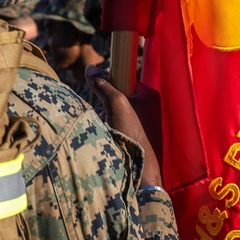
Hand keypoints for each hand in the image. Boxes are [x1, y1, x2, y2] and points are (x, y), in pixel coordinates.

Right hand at [86, 70, 162, 184]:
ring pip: (113, 114)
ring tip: (108, 131)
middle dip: (104, 107)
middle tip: (105, 117)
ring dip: (104, 120)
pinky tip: (110, 140)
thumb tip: (90, 68)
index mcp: (149, 96)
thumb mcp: (116, 105)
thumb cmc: (133, 135)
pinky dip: (109, 132)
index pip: (123, 80)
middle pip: (116, 98)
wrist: (142, 171)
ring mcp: (142, 123)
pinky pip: (116, 127)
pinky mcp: (135, 137)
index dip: (109, 86)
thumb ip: (104, 86)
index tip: (102, 94)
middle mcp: (148, 108)